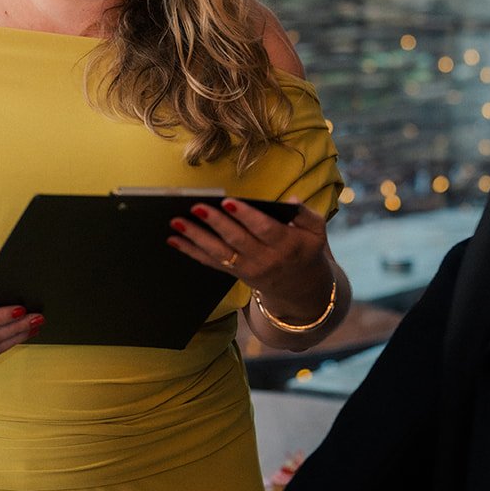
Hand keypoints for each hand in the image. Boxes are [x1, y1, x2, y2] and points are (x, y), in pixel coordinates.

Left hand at [168, 196, 347, 346]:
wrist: (301, 288)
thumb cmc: (305, 250)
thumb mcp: (316, 232)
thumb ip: (307, 215)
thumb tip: (291, 201)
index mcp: (286, 245)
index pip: (265, 230)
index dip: (247, 217)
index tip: (229, 203)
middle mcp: (265, 260)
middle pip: (237, 241)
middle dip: (215, 224)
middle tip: (196, 207)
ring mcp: (248, 269)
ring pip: (219, 253)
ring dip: (196, 238)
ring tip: (176, 222)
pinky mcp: (235, 273)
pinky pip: (211, 262)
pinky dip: (191, 251)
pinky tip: (173, 239)